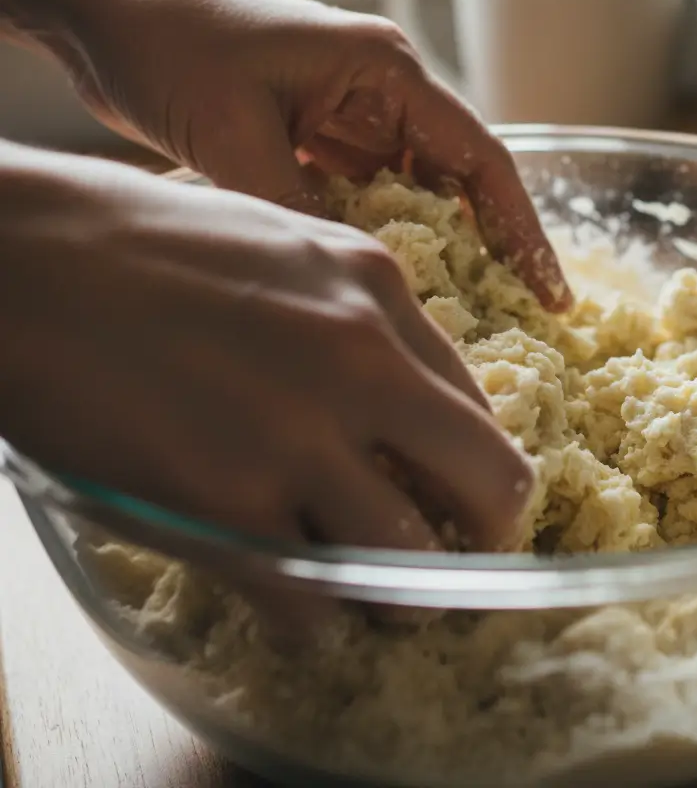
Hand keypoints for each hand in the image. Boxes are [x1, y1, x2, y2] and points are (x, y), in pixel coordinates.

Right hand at [0, 147, 534, 556]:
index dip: (477, 457)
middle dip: (487, 531)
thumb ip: (354, 312)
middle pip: (489, 480)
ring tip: (383, 593)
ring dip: (407, 590)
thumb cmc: (141, 242)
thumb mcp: (282, 242)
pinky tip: (298, 604)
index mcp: (377, 286)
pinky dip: (315, 615)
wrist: (27, 259)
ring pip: (410, 558)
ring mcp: (297, 435)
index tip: (461, 488)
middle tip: (462, 553)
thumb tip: (401, 388)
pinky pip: (309, 598)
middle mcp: (361, 360)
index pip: (476, 401)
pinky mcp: (226, 504)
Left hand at [70, 0, 570, 310]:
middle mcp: (381, 95)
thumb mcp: (236, 134)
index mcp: (387, 74)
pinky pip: (364, 203)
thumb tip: (351, 284)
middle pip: (458, 183)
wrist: (106, 12)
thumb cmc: (174, 43)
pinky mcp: (313, 143)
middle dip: (488, 250)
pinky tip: (383, 286)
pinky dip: (376, 243)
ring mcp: (348, 120)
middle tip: (514, 321)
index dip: (522, 230)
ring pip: (412, 198)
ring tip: (458, 317)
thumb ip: (297, 210)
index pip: (481, 160)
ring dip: (432, 251)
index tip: (550, 292)